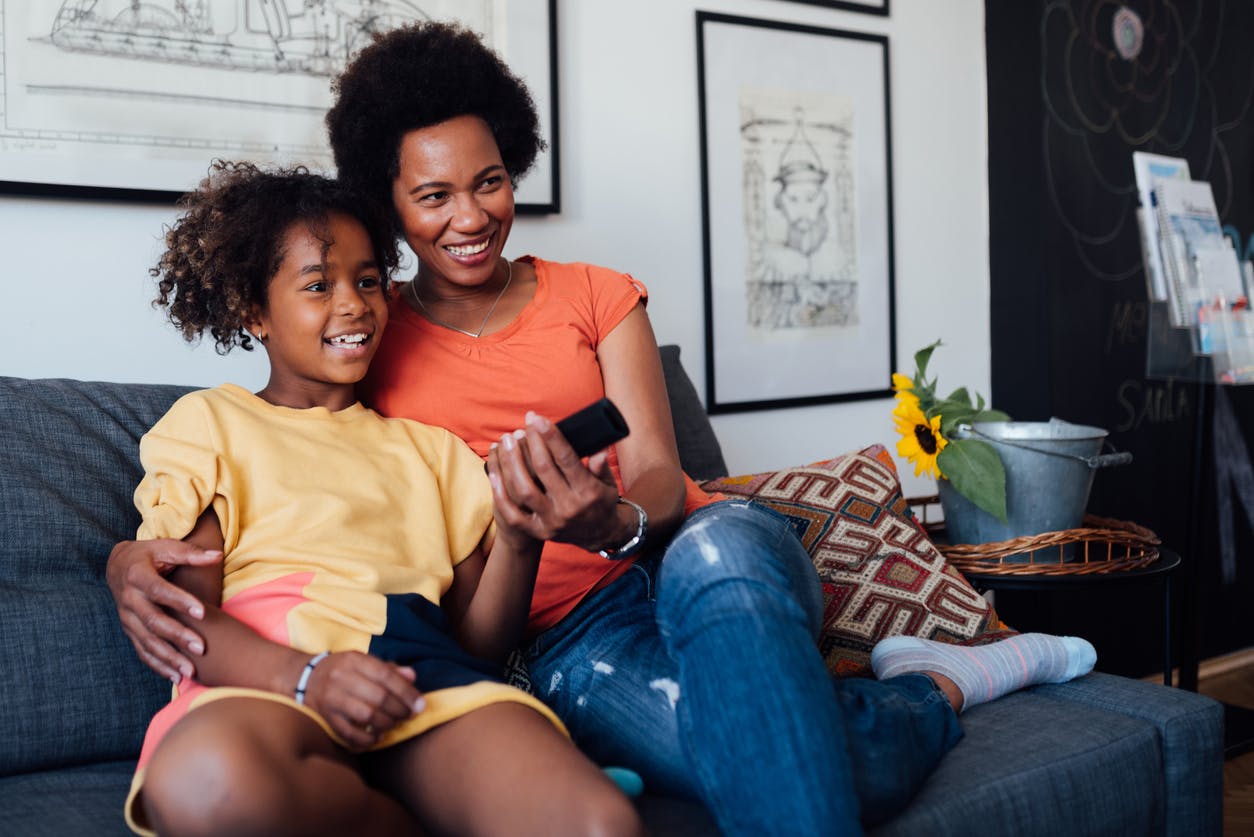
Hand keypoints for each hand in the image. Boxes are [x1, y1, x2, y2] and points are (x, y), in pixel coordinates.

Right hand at [106, 539, 220, 682]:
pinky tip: (176, 677)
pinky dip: (158, 666)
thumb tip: (217, 555)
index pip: (159, 591)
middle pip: (153, 621)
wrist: (118, 566)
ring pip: (147, 642)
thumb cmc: (149, 555)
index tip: (203, 612)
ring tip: (190, 671)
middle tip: (201, 648)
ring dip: (168, 658)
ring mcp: (127, 618)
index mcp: (137, 576)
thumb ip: (191, 554)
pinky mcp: (130, 631)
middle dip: (177, 636)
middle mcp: (129, 600)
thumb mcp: (166, 547)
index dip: (180, 601)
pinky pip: (142, 651)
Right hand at [301, 652, 425, 749]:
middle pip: (378, 697)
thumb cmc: (342, 669)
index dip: (406, 692)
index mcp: (354, 660)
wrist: (305, 678)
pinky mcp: (325, 718)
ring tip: (394, 723)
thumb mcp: (363, 662)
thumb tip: (412, 676)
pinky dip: (367, 738)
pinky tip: (378, 736)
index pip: (385, 676)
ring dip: (386, 723)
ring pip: (366, 715)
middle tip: (409, 715)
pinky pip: (349, 733)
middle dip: (399, 710)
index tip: (420, 705)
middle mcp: (341, 677)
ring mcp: (331, 699)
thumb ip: (389, 669)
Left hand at [486, 412, 621, 551]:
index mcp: (587, 491)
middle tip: (522, 426)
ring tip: (506, 441)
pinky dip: (500, 492)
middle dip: (530, 443)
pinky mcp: (538, 531)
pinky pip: (512, 513)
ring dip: (511, 462)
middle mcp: (568, 507)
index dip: (550, 437)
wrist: (599, 536)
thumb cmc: (602, 501)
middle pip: (543, 469)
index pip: (566, 459)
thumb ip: (602, 465)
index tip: (537, 419)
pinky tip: (494, 472)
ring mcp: (551, 521)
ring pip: (523, 489)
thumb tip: (600, 448)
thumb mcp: (609, 483)